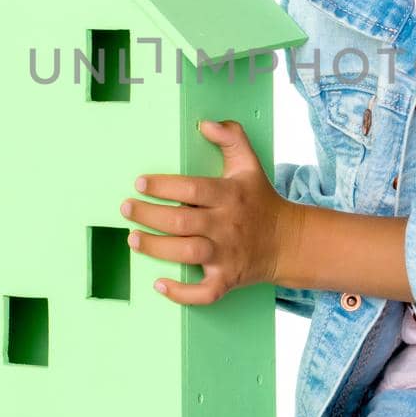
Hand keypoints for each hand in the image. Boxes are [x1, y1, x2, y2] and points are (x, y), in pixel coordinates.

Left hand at [121, 119, 296, 305]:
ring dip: (156, 248)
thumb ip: (231, 137)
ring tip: (132, 239)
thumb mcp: (250, 164)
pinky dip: (182, 293)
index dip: (164, 185)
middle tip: (126, 208)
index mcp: (229, 195)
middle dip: (149, 215)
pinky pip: (204, 292)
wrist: (288, 241)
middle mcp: (227, 225)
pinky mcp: (227, 279)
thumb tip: (205, 123)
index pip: (192, 188)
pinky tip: (159, 285)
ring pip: (187, 253)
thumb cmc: (260, 201)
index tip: (140, 182)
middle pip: (182, 221)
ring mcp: (227, 254)